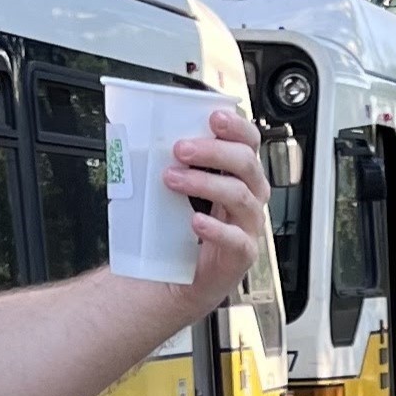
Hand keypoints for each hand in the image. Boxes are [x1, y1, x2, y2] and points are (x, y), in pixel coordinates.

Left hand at [163, 104, 268, 316]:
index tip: (214, 118)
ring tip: (173, 179)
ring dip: (205, 183)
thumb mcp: (182, 192)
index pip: (249, 143)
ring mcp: (249, 226)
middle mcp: (250, 197)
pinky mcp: (242, 254)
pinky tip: (196, 222)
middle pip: (246, 164)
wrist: (179, 278)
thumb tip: (144, 135)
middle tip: (181, 149)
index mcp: (240, 177)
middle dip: (214, 151)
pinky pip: (237, 239)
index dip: (237, 127)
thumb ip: (177, 166)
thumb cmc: (182, 232)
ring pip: (240, 196)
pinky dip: (216, 229)